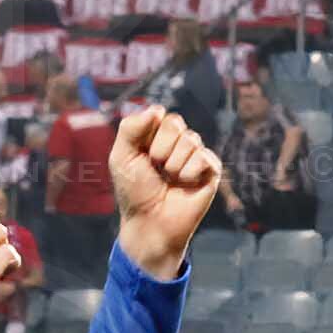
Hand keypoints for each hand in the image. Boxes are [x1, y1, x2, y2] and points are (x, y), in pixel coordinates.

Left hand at [107, 105, 220, 277]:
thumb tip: (156, 109)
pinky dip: (189, 173)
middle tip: (156, 169)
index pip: (158, 114)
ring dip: (173, 165)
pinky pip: (204, 157)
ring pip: (190, 139)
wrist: (150, 223)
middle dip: (160, 149)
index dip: (147, 135)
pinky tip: (184, 185)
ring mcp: (195, 154)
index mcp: (155, 135)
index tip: (141, 155)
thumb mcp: (121, 157)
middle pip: (175, 123)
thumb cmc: (135, 192)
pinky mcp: (211, 169)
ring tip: (169, 180)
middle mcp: (177, 142)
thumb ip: (131, 128)